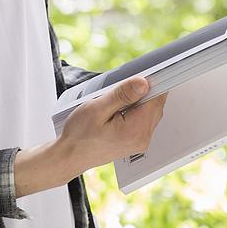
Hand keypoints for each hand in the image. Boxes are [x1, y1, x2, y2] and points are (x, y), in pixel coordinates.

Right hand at [13, 77, 165, 197]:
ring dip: (140, 98)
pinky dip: (137, 108)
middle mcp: (142, 138)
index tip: (145, 71)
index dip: (152, 82)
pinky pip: (145, 119)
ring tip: (118, 96)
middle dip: (145, 90)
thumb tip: (144, 83)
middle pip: (156, 104)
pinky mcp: (136, 141)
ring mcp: (140, 141)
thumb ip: (122, 95)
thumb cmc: (79, 134)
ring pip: (151, 110)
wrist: (70, 156)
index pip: (156, 99)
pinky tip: (121, 105)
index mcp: (135, 130)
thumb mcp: (97, 108)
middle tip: (125, 82)